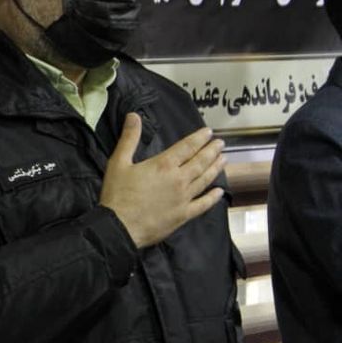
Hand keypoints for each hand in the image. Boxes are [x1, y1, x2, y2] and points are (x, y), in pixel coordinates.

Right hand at [100, 113, 225, 248]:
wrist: (120, 227)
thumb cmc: (117, 194)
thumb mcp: (118, 162)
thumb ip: (129, 138)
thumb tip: (134, 115)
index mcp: (163, 165)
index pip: (186, 147)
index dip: (198, 138)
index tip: (208, 132)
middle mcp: (178, 179)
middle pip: (200, 162)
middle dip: (211, 151)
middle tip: (221, 143)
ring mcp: (184, 198)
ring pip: (204, 180)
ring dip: (215, 169)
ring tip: (224, 159)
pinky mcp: (184, 215)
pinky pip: (202, 204)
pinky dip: (212, 197)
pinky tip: (219, 192)